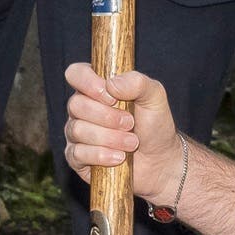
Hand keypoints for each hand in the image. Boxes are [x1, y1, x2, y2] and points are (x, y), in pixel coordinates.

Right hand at [62, 60, 184, 191]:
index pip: (76, 74)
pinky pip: (78, 154)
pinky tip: (119, 157)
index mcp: (96, 87)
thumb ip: (137, 82)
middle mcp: (82, 108)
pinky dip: (102, 155)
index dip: (88, 83)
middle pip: (75, 105)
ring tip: (132, 142)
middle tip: (130, 123)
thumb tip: (111, 84)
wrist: (159, 160)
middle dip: (107, 116)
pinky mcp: (77, 158)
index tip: (111, 97)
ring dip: (110, 138)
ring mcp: (77, 133)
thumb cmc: (154, 124)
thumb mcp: (154, 97)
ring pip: (77, 130)